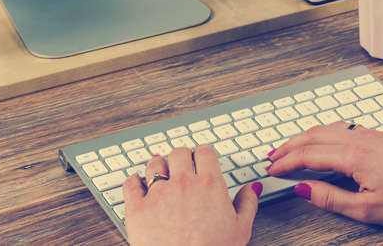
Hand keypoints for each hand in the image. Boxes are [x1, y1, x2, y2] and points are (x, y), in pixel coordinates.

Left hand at [123, 145, 261, 245]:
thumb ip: (247, 204)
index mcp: (209, 185)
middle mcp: (183, 183)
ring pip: (155, 164)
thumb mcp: (240, 230)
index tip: (202, 157)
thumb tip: (252, 188)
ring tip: (159, 168)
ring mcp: (158, 194)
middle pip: (179, 153)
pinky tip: (136, 182)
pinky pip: (130, 184)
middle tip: (182, 163)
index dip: (203, 153)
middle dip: (181, 156)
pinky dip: (133, 180)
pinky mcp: (137, 208)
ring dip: (158, 164)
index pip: (205, 152)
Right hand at [266, 121, 382, 226]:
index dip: (285, 163)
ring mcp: (371, 133)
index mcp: (353, 155)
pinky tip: (324, 142)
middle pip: (313, 135)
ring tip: (292, 148)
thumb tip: (303, 189)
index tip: (271, 169)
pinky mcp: (381, 135)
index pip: (307, 155)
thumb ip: (330, 198)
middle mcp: (359, 138)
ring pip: (327, 128)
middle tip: (272, 156)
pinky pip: (343, 128)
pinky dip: (324, 133)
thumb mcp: (368, 209)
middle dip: (289, 145)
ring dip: (306, 137)